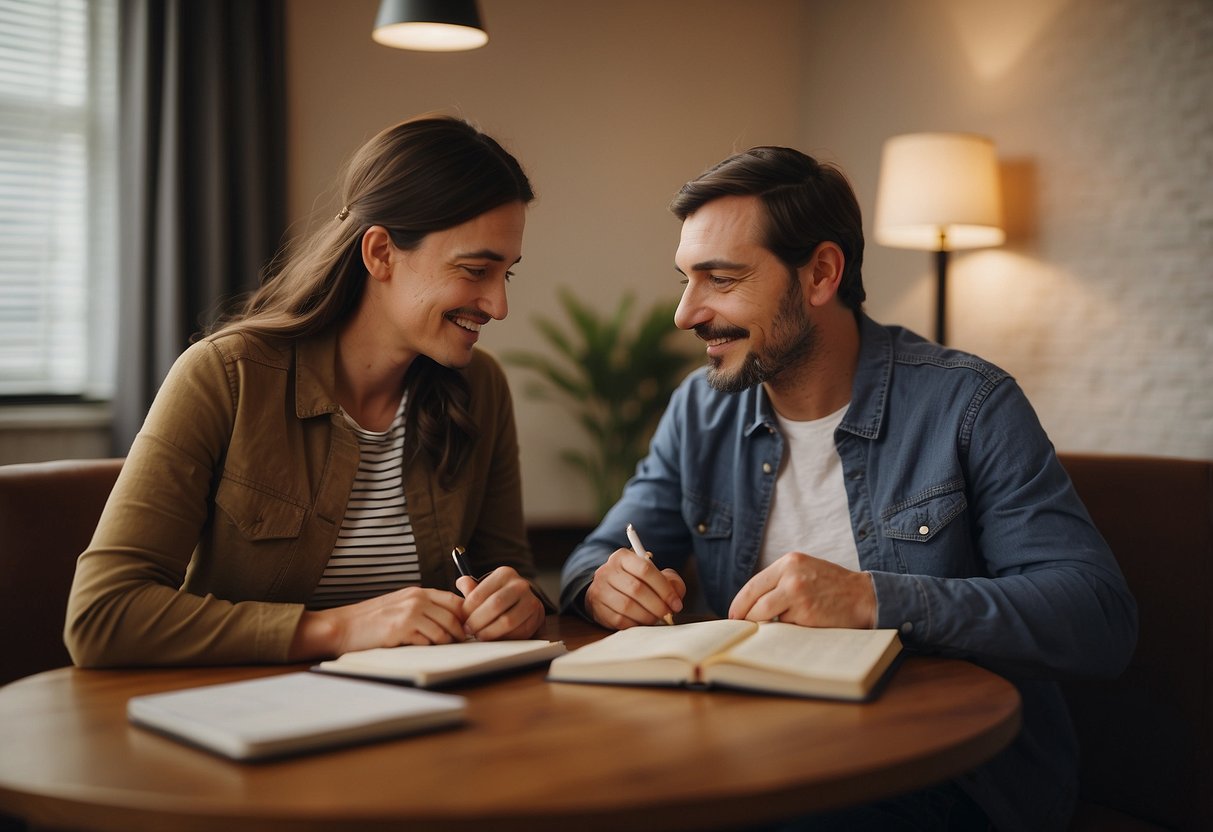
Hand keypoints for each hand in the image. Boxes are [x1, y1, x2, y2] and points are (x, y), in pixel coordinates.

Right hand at [289, 586, 466, 658]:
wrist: (344, 627)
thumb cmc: (371, 619)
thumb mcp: (400, 604)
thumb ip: (422, 607)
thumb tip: (450, 621)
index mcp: (418, 592)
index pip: (454, 600)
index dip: (464, 615)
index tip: (467, 628)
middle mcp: (416, 599)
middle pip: (453, 616)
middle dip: (460, 633)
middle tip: (461, 643)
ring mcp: (409, 613)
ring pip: (442, 631)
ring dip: (445, 643)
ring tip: (443, 649)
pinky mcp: (401, 628)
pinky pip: (426, 641)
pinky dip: (428, 648)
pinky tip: (422, 649)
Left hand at [456, 566, 545, 640]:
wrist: (525, 601)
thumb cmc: (499, 594)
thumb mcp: (485, 586)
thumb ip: (470, 587)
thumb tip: (461, 583)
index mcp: (504, 574)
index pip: (479, 593)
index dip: (467, 610)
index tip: (462, 620)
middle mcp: (520, 585)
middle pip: (495, 605)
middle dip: (478, 622)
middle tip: (469, 630)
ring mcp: (531, 601)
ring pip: (507, 621)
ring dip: (490, 632)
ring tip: (480, 635)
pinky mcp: (536, 618)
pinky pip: (518, 632)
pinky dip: (504, 638)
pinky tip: (495, 637)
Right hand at [584, 547, 685, 629]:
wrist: (608, 591)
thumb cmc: (637, 582)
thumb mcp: (655, 576)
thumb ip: (670, 581)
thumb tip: (675, 596)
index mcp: (622, 557)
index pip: (645, 569)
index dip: (664, 588)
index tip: (676, 603)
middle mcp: (607, 570)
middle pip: (636, 589)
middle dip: (657, 605)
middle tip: (668, 614)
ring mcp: (599, 589)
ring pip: (627, 606)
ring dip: (647, 616)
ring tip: (656, 619)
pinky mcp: (597, 608)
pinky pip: (619, 620)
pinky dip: (635, 624)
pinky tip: (642, 622)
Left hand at [728, 551, 875, 627]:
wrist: (864, 596)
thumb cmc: (832, 585)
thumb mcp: (805, 570)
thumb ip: (780, 580)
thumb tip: (750, 604)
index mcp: (789, 562)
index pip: (753, 584)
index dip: (740, 603)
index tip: (733, 615)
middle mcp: (791, 576)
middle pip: (755, 603)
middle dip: (747, 618)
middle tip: (743, 627)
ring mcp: (798, 596)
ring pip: (768, 617)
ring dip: (769, 625)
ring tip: (778, 625)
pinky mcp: (807, 615)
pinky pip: (786, 627)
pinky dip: (788, 630)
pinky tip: (800, 626)